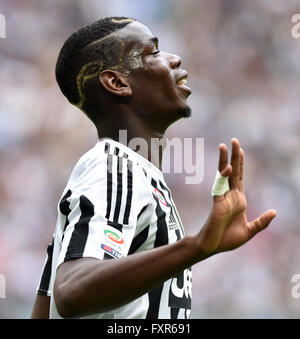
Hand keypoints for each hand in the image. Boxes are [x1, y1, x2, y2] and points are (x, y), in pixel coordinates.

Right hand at [197, 138, 276, 256]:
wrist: (212, 247)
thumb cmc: (227, 240)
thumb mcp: (250, 231)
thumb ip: (262, 222)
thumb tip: (275, 212)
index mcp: (239, 200)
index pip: (240, 178)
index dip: (241, 164)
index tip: (240, 151)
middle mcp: (230, 196)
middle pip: (233, 172)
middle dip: (234, 156)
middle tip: (234, 140)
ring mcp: (223, 198)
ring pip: (224, 175)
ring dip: (225, 160)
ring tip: (225, 146)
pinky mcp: (217, 203)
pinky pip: (220, 188)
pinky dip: (224, 177)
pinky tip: (229, 168)